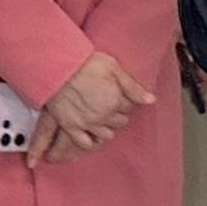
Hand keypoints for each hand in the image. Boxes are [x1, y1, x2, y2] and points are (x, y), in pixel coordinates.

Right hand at [41, 48, 155, 153]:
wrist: (55, 66)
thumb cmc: (83, 63)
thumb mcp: (112, 67)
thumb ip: (132, 86)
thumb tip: (151, 100)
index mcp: (115, 101)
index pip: (128, 107)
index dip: (124, 99)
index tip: (117, 93)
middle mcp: (103, 116)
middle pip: (119, 122)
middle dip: (117, 114)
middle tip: (109, 104)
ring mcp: (87, 123)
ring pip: (106, 135)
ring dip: (106, 127)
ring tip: (101, 118)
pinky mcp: (71, 127)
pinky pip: (85, 143)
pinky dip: (90, 141)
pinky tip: (91, 134)